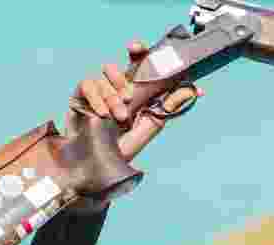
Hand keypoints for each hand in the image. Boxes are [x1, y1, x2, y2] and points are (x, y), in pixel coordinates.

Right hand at [67, 39, 204, 161]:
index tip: (136, 48)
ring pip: (103, 78)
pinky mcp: (79, 99)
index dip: (136, 51)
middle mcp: (112, 89)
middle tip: (130, 96)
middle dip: (120, 76)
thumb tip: (194, 91)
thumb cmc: (125, 147)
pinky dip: (96, 98)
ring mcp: (95, 94)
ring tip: (119, 118)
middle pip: (113, 67)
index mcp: (131, 91)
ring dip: (113, 97)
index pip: (133, 64)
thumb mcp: (151, 124)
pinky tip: (102, 114)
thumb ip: (170, 106)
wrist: (99, 166)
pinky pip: (87, 85)